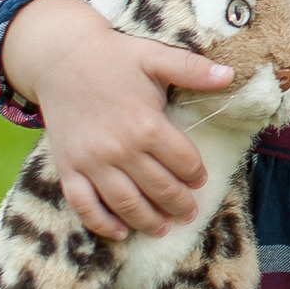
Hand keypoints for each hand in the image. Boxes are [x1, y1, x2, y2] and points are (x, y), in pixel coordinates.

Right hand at [1, 0, 233, 240]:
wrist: (60, 58)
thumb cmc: (113, 56)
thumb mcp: (155, 57)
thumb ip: (192, 70)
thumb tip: (229, 74)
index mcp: (146, 124)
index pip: (182, 161)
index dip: (195, 174)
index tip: (201, 180)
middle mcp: (120, 149)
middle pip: (158, 188)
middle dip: (178, 204)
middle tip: (190, 213)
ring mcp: (91, 162)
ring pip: (125, 203)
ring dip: (148, 221)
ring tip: (164, 229)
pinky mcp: (68, 168)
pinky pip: (83, 204)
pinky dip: (101, 223)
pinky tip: (119, 232)